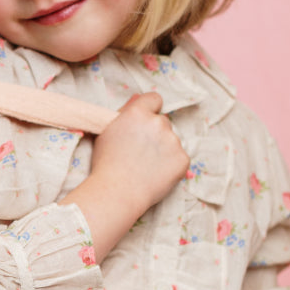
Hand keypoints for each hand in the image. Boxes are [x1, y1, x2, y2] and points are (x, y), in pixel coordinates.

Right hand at [90, 92, 189, 217]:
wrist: (117, 192)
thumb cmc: (106, 163)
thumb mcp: (108, 132)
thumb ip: (125, 112)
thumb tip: (138, 97)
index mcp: (138, 113)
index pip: (154, 99)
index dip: (150, 110)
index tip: (145, 123)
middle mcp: (158, 123)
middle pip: (162, 122)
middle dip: (154, 133)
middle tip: (140, 152)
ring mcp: (173, 141)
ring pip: (171, 140)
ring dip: (163, 149)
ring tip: (145, 166)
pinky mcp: (183, 159)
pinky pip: (179, 158)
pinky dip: (171, 165)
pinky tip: (155, 174)